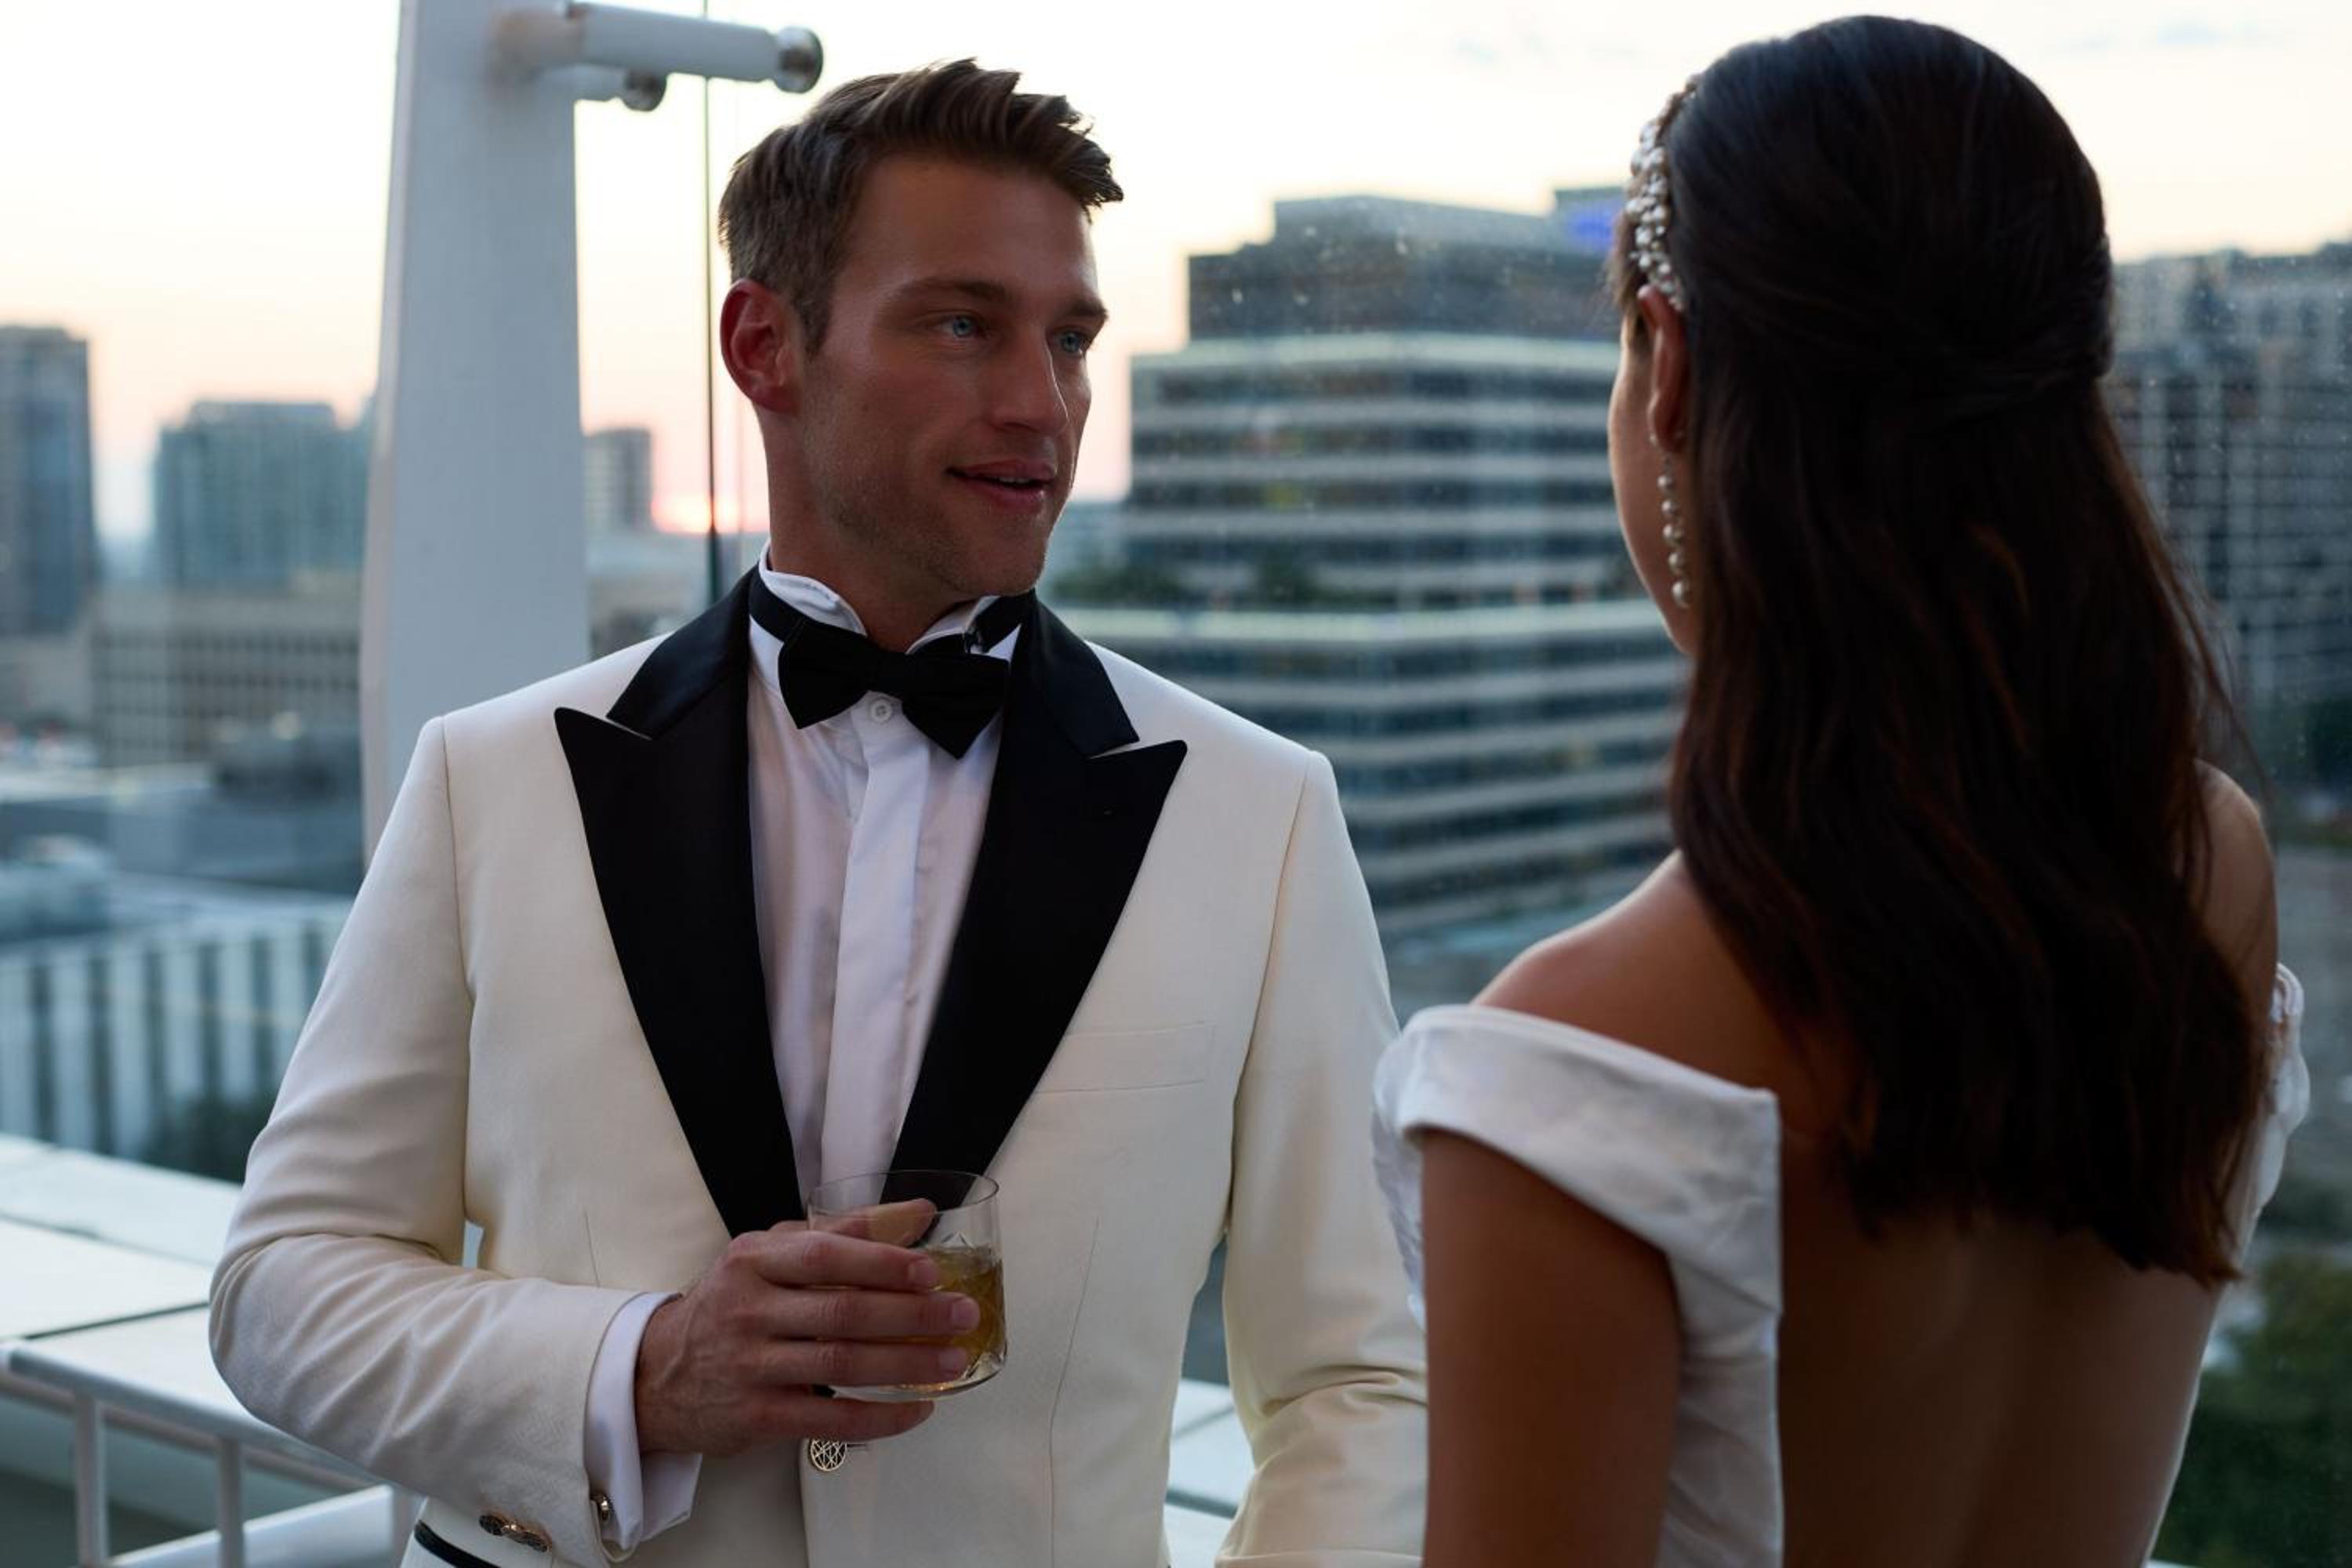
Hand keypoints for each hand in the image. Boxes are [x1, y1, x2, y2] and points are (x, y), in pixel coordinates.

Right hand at [632, 1222, 978, 1456]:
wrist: (658, 1375)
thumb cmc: (733, 1304)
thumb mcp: (771, 1254)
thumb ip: (844, 1231)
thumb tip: (920, 1213)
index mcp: (754, 1260)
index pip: (825, 1255)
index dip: (882, 1263)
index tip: (933, 1270)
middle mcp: (748, 1309)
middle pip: (842, 1312)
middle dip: (912, 1315)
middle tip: (962, 1315)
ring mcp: (750, 1365)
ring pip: (842, 1364)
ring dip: (907, 1364)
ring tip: (953, 1359)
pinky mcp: (756, 1416)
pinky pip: (829, 1418)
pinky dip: (879, 1417)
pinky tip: (916, 1409)